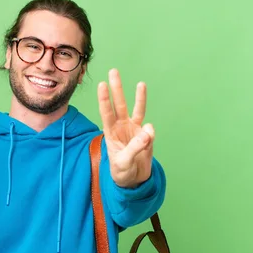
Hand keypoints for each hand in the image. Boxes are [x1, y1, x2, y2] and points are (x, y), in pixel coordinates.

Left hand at [97, 69, 154, 187]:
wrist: (133, 180)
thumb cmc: (122, 172)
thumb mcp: (124, 163)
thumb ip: (136, 147)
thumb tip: (149, 130)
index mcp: (111, 133)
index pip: (106, 113)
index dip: (104, 99)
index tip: (102, 85)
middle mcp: (121, 128)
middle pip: (119, 105)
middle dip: (116, 89)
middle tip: (113, 71)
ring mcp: (134, 130)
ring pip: (136, 110)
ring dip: (138, 97)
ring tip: (140, 83)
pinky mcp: (145, 136)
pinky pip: (149, 128)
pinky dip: (150, 130)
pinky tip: (148, 131)